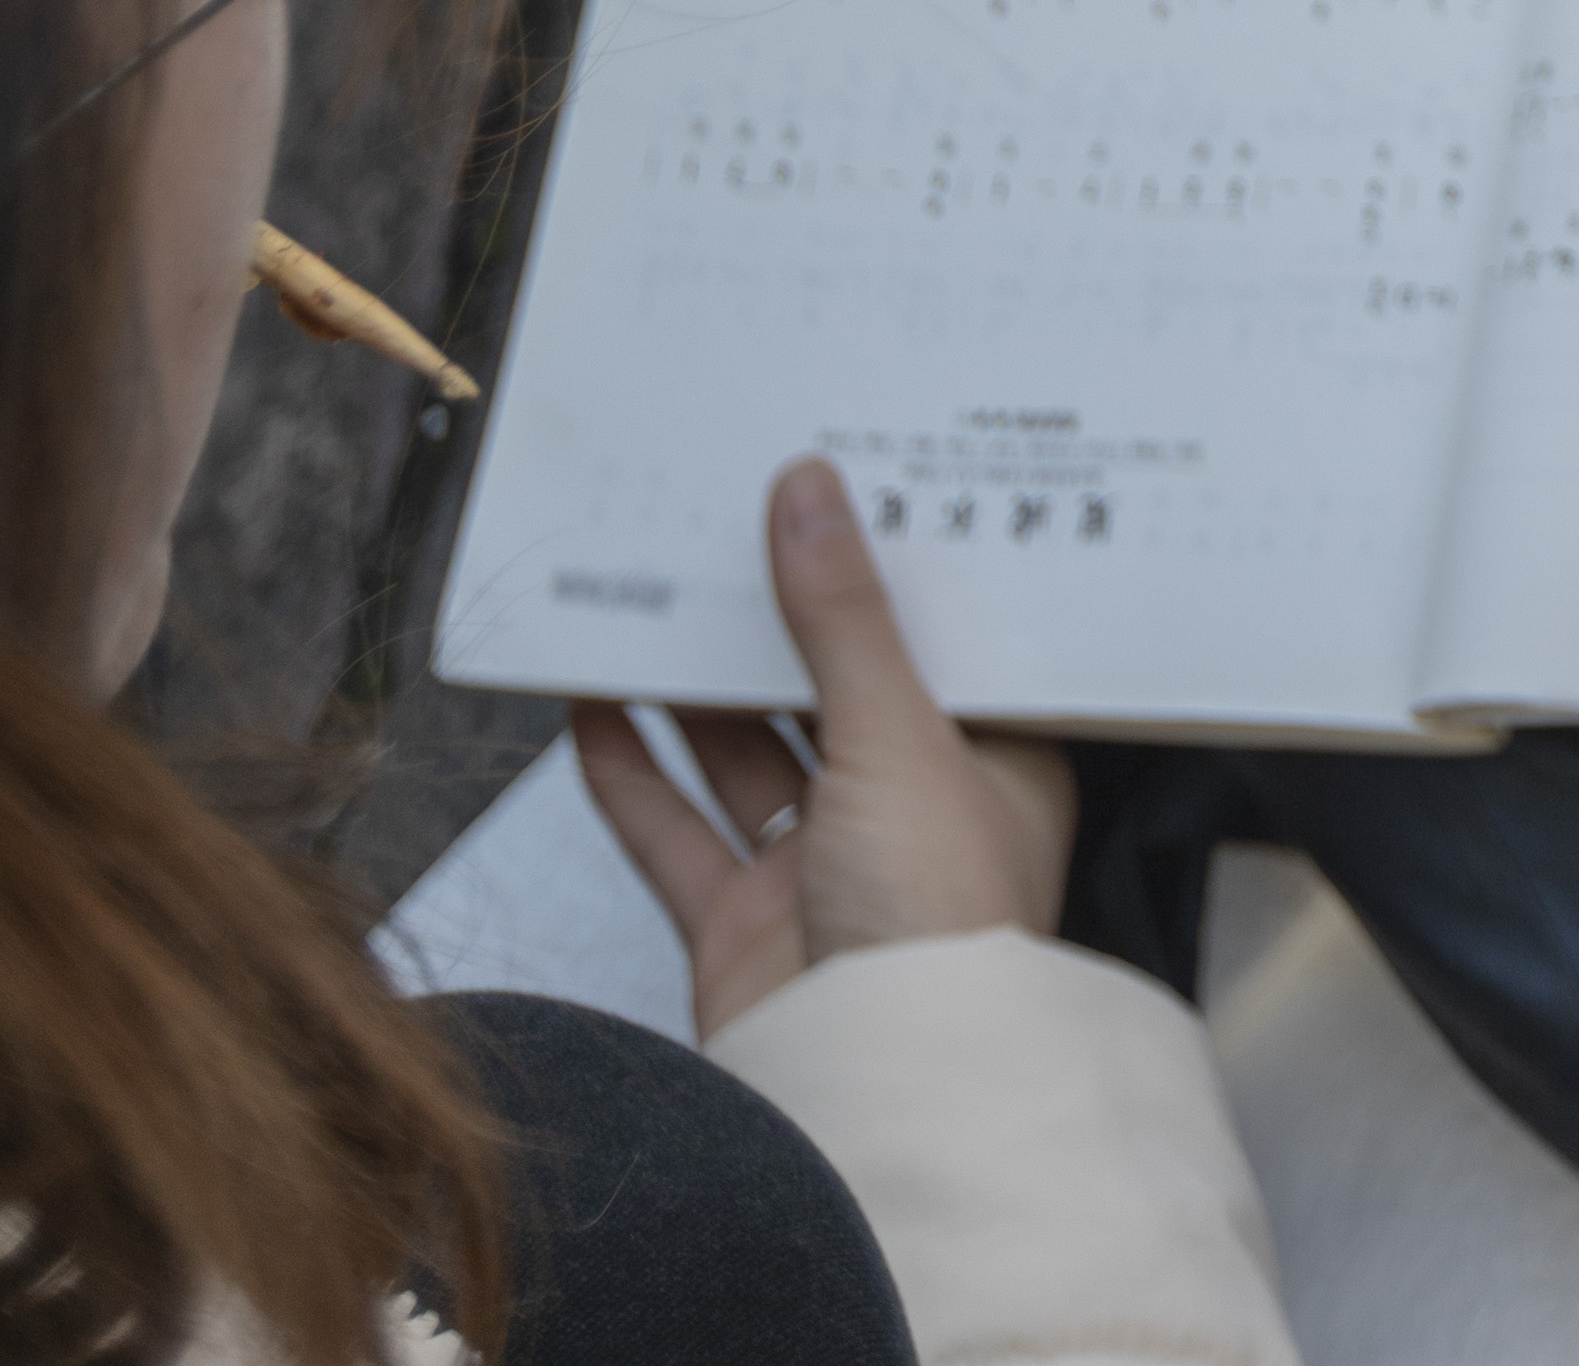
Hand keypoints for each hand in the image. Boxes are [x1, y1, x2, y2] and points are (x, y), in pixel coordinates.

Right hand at [578, 458, 1076, 1037]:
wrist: (869, 1094)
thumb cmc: (935, 925)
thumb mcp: (899, 739)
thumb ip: (842, 619)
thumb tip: (808, 490)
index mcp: (987, 763)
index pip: (941, 643)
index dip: (896, 570)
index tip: (852, 483)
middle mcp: (907, 812)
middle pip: (831, 690)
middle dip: (780, 615)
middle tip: (729, 516)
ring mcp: (820, 872)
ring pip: (746, 755)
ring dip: (694, 684)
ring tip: (648, 583)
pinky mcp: (742, 926)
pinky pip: (676, 834)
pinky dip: (630, 773)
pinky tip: (590, 703)